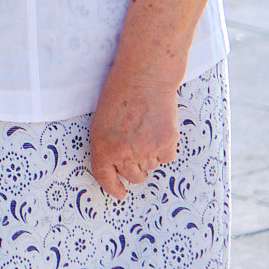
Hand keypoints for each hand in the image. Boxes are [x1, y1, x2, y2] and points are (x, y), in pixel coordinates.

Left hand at [87, 68, 179, 198]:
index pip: (105, 177)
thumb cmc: (120, 94)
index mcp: (102, 147)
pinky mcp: (166, 144)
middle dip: (135, 167)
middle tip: (137, 146)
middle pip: (133, 176)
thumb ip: (108, 146)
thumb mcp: (102, 121)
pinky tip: (159, 128)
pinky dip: (165, 148)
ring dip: (149, 156)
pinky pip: (167, 158)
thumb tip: (118, 168)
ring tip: (146, 130)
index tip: (120, 193)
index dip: (113, 187)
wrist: (144, 76)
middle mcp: (123, 153)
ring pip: (150, 167)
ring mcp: (146, 150)